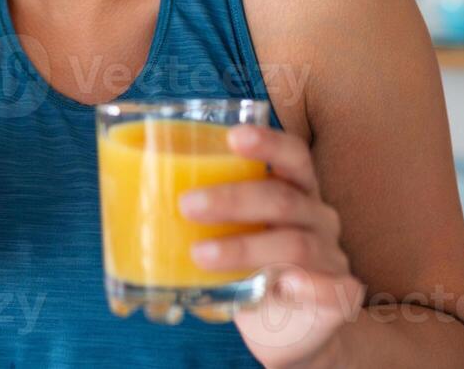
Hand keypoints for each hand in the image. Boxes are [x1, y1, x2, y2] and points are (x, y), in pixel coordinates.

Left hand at [180, 125, 364, 367]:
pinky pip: (328, 289)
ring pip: (293, 244)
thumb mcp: (233, 231)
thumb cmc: (254, 265)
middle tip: (186, 203)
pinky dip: (306, 286)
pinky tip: (282, 286)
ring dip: (243, 248)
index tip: (233, 135)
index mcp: (296, 190)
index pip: (292, 154)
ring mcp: (330, 257)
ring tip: (200, 255)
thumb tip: (125, 193)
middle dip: (231, 199)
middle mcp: (318, 216)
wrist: (293, 327)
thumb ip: (202, 211)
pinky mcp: (338, 296)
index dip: (267, 142)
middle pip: (282, 198)